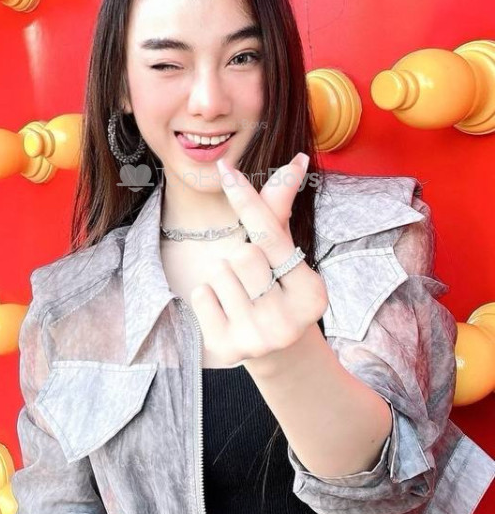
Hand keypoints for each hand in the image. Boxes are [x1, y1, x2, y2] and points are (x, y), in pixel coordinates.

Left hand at [189, 152, 327, 366]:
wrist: (276, 352)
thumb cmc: (279, 289)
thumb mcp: (286, 254)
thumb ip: (280, 210)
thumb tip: (295, 161)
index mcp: (312, 293)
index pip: (271, 234)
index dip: (247, 199)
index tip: (226, 170)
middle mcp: (290, 320)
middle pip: (242, 254)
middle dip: (241, 258)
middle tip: (255, 280)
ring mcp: (259, 338)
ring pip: (220, 272)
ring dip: (224, 276)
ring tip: (241, 297)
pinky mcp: (229, 348)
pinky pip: (201, 295)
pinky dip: (207, 296)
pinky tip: (226, 311)